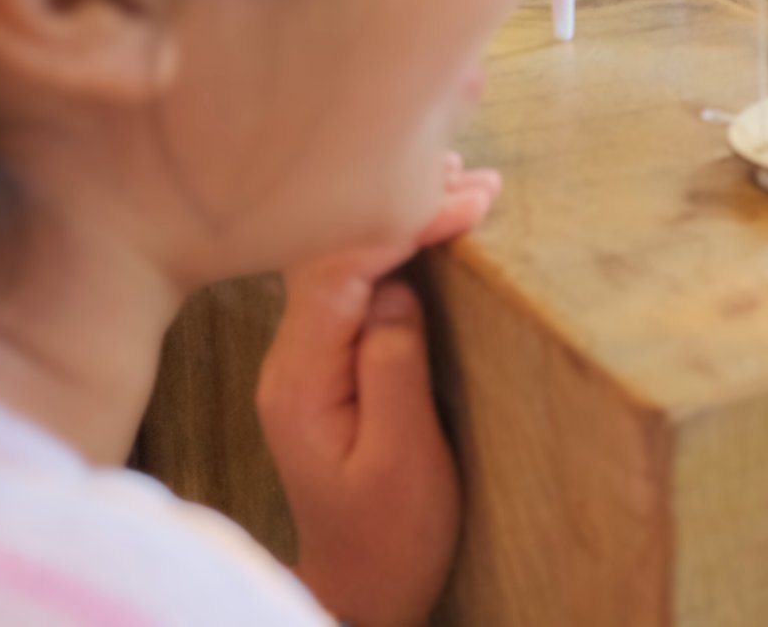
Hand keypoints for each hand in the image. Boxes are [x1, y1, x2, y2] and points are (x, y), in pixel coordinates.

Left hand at [257, 153, 501, 626]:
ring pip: (344, 259)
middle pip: (334, 251)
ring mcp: (305, 357)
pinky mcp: (328, 360)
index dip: (403, 223)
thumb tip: (399, 287)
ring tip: (465, 184)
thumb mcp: (404, 456)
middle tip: (477, 182)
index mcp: (299, 380)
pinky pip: (356, 282)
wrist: (363, 587)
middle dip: (404, 206)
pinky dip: (398, 245)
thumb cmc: (391, 534)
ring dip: (402, 219)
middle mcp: (289, 358)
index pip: (341, 269)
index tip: (468, 201)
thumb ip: (394, 366)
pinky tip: (433, 221)